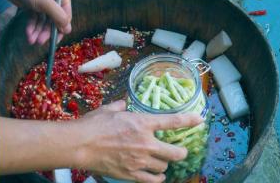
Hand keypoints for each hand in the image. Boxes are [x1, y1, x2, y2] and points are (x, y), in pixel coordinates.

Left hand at [3, 0, 71, 44]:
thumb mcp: (46, 2)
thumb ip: (58, 16)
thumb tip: (68, 30)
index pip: (66, 14)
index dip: (61, 27)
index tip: (56, 39)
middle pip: (53, 19)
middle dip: (46, 31)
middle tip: (40, 41)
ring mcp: (41, 2)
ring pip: (42, 20)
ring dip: (38, 31)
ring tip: (32, 40)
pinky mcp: (31, 5)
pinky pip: (33, 18)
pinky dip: (31, 26)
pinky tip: (28, 34)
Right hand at [72, 101, 202, 182]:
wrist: (80, 144)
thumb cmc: (93, 124)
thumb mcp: (108, 109)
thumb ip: (120, 106)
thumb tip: (124, 103)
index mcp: (142, 123)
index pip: (172, 121)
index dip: (189, 120)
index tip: (199, 119)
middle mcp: (146, 142)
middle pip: (176, 153)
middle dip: (181, 152)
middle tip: (179, 151)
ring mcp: (140, 160)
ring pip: (164, 167)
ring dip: (165, 164)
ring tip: (161, 163)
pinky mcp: (132, 174)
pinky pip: (153, 180)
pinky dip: (157, 179)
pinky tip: (157, 177)